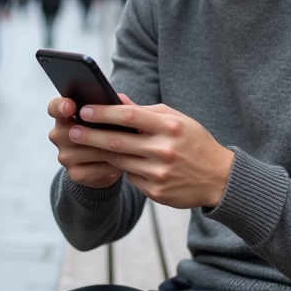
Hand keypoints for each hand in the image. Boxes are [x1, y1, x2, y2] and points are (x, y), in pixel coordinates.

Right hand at [47, 96, 123, 188]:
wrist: (106, 164)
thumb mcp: (108, 117)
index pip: (54, 107)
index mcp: (64, 116)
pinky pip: (98, 168)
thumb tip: (120, 99)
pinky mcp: (76, 174)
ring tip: (131, 144)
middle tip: (119, 129)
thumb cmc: (107, 132)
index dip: (60, 106)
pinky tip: (127, 160)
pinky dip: (114, 164)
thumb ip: (111, 105)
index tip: (71, 106)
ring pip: (90, 150)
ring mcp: (65, 157)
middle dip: (97, 131)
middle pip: (72, 131)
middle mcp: (59, 136)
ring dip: (112, 148)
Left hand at [67, 95, 233, 208]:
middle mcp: (164, 149)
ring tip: (84, 146)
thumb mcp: (177, 120)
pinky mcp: (157, 192)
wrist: (219, 178)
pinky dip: (122, 169)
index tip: (83, 110)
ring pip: (119, 161)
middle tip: (71, 132)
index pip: (128, 115)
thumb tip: (116, 99)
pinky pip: (130, 178)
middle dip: (90, 135)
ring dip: (100, 153)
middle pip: (116, 141)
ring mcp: (159, 173)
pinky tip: (116, 163)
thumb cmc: (194, 142)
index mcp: (169, 126)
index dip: (103, 112)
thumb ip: (146, 111)